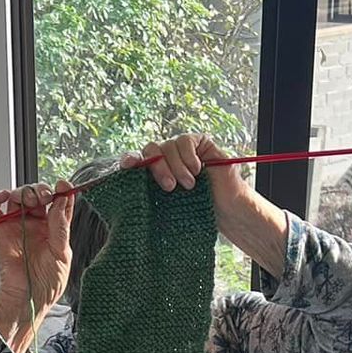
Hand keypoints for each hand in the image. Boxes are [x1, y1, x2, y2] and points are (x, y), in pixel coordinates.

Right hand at [0, 180, 75, 314]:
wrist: (27, 300)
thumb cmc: (46, 284)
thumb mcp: (62, 254)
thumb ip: (61, 226)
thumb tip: (62, 200)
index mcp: (55, 229)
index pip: (59, 202)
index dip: (61, 190)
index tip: (62, 186)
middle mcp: (37, 224)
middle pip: (37, 195)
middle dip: (40, 189)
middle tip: (43, 196)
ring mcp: (18, 226)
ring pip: (17, 197)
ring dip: (21, 191)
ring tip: (25, 199)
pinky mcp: (0, 231)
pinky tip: (2, 196)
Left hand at [129, 133, 285, 277]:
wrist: (224, 211)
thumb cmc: (195, 211)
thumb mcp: (165, 205)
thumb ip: (146, 192)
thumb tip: (126, 183)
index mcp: (152, 173)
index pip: (136, 159)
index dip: (130, 159)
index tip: (128, 165)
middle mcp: (165, 158)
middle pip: (151, 150)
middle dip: (158, 167)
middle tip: (169, 187)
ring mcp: (181, 149)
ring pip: (168, 146)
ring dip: (177, 166)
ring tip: (189, 185)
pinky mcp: (198, 142)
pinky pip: (185, 141)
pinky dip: (188, 156)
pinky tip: (196, 170)